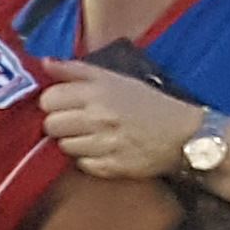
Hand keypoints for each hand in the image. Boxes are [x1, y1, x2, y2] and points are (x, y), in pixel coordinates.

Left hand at [35, 58, 199, 182]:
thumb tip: (44, 63)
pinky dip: (89, 159)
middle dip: (60, 124)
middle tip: (78, 122)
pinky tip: (104, 150)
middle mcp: (100, 117)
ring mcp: (105, 144)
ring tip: (95, 135)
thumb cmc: (148, 103)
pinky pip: (81, 165)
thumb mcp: (115, 79)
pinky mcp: (111, 167)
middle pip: (50, 125)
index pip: (48, 100)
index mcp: (99, 92)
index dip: (53, 102)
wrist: (185, 135)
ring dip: (74, 142)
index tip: (65, 104)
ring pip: (63, 147)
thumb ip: (77, 70)